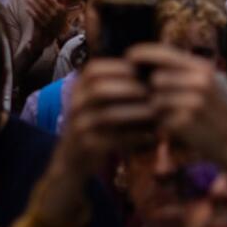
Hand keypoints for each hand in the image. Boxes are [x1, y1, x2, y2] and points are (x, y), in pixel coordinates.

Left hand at [25, 0, 70, 39]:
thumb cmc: (60, 20)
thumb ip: (63, 0)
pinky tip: (26, 8)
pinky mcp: (43, 26)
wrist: (57, 34)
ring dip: (32, 4)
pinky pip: (36, 18)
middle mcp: (55, 15)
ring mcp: (49, 21)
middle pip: (43, 4)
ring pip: (39, 10)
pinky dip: (31, 13)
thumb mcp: (65, 10)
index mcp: (61, 9)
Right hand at [62, 58, 158, 175]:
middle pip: (99, 90)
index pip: (93, 70)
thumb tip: (146, 67)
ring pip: (107, 116)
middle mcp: (74, 106)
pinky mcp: (88, 147)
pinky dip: (135, 136)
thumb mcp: (95, 102)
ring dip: (134, 112)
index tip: (138, 71)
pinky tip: (151, 136)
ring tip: (154, 112)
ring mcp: (79, 127)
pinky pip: (114, 139)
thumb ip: (112, 85)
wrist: (73, 160)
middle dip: (128, 88)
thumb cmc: (95, 124)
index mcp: (77, 89)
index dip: (117, 68)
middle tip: (149, 91)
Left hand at [131, 42, 226, 160]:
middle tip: (156, 99)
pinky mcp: (186, 123)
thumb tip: (144, 57)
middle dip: (151, 89)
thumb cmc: (210, 111)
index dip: (144, 52)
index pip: (167, 53)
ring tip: (168, 116)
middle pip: (157, 78)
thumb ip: (179, 70)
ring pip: (155, 100)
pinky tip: (170, 128)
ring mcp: (194, 103)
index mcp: (203, 68)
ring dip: (155, 109)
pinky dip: (160, 124)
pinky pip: (159, 120)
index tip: (128, 55)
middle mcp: (200, 82)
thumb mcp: (203, 83)